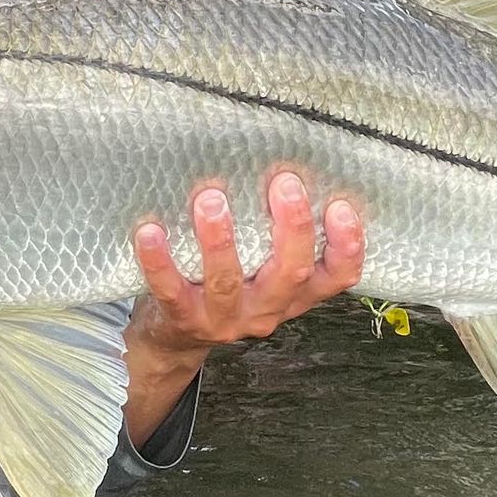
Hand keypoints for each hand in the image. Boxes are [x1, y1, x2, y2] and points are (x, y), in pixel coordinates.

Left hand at [131, 170, 366, 353]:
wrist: (176, 338)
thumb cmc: (225, 284)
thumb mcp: (263, 268)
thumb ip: (276, 232)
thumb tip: (283, 158)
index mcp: (294, 293)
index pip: (337, 276)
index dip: (347, 246)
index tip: (341, 205)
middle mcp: (267, 309)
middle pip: (291, 273)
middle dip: (291, 227)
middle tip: (284, 182)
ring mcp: (226, 318)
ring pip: (228, 281)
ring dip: (220, 239)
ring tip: (212, 200)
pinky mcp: (184, 319)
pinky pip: (171, 291)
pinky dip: (160, 262)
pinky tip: (150, 232)